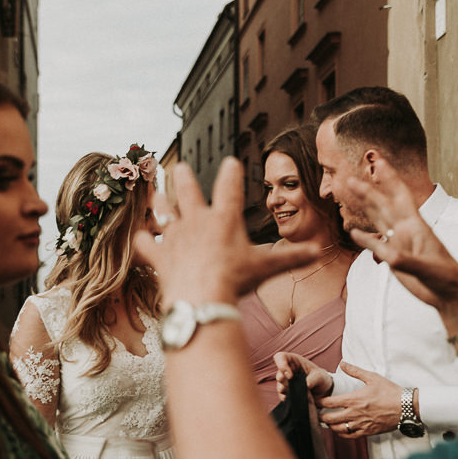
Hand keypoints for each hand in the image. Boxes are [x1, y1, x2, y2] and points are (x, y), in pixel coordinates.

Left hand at [134, 160, 321, 307]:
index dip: (231, 172)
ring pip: (164, 212)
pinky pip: (146, 244)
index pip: (230, 188)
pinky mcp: (159, 255)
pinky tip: (140, 237)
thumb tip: (318, 252)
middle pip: (188, 192)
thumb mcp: (268, 268)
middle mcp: (197, 221)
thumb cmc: (235, 280)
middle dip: (184, 177)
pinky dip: (143, 241)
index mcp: (224, 218)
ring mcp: (175, 236)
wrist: (201, 297)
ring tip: (156, 192)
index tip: (230, 161)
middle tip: (180, 166)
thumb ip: (292, 257)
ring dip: (160, 201)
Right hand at [274, 351, 333, 400]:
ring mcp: (285, 383)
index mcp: (293, 361)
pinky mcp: (286, 393)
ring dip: (291, 392)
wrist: (322, 390)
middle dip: (288, 384)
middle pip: (279, 376)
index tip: (290, 376)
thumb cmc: (320, 378)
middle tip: (298, 387)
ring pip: (280, 388)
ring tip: (304, 394)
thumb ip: (313, 379)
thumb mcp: (320, 376)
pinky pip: (283, 397)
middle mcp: (287, 371)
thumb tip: (306, 385)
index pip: (280, 357)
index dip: (281, 365)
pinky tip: (299, 399)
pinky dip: (291, 400)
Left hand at [316, 362, 403, 437]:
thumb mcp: (372, 377)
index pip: (328, 403)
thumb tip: (342, 363)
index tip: (315, 400)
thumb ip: (355, 371)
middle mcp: (355, 413)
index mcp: (354, 399)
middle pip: (329, 418)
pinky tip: (340, 429)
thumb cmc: (389, 391)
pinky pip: (349, 436)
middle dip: (320, 416)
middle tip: (316, 412)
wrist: (405, 407)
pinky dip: (341, 433)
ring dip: (330, 425)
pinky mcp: (367, 432)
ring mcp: (360, 424)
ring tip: (327, 421)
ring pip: (337, 429)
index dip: (319, 402)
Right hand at [345, 159, 457, 310]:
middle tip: (350, 179)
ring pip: (379, 219)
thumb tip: (387, 256)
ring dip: (365, 206)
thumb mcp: (426, 268)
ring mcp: (399, 243)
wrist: (449, 294)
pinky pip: (376, 244)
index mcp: (416, 226)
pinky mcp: (394, 257)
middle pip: (383, 205)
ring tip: (351, 194)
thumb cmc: (445, 277)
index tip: (379, 161)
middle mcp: (405, 230)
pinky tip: (356, 233)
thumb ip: (405, 261)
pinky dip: (365, 238)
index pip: (400, 196)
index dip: (389, 178)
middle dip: (368, 191)